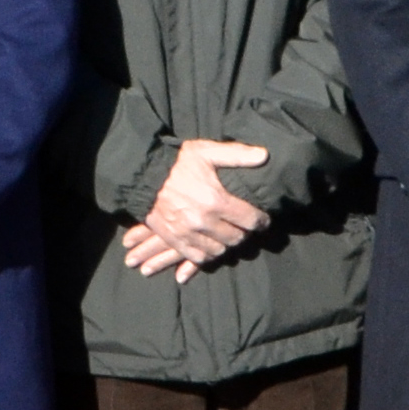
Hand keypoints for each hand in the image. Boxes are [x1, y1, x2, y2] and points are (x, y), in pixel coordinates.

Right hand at [123, 138, 274, 278]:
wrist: (144, 176)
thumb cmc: (177, 163)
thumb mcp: (206, 151)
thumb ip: (237, 154)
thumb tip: (264, 156)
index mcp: (215, 200)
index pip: (250, 220)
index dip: (261, 221)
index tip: (263, 220)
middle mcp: (203, 221)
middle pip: (236, 238)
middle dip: (244, 232)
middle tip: (244, 226)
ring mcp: (188, 233)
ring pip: (219, 250)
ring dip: (227, 244)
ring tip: (228, 234)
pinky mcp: (175, 240)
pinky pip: (198, 257)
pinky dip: (208, 254)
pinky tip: (212, 246)